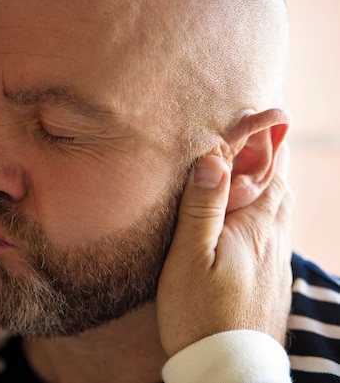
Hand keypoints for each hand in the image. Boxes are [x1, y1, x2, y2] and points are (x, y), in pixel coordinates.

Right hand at [156, 150, 292, 356]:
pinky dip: (265, 207)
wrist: (228, 366)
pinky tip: (249, 215)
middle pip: (280, 183)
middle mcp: (275, 237)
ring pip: (280, 205)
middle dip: (269, 155)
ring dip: (268, 180)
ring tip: (248, 167)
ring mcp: (276, 258)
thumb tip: (212, 156)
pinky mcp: (271, 275)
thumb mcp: (190, 257)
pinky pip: (275, 228)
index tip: (256, 113)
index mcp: (257, 225)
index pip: (271, 168)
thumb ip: (202, 207)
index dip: (265, 138)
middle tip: (251, 134)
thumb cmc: (200, 313)